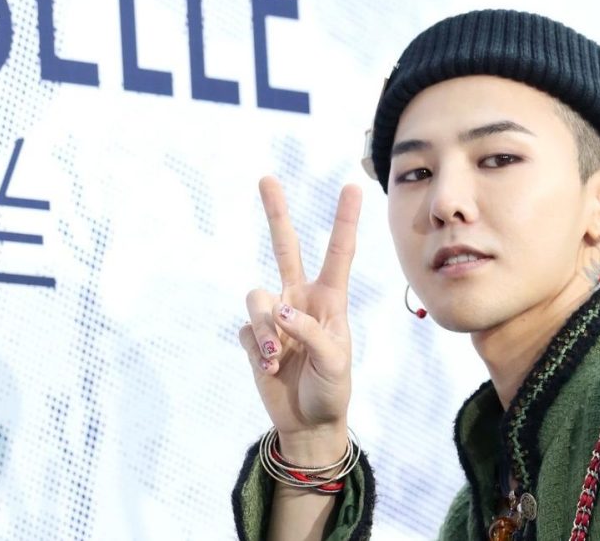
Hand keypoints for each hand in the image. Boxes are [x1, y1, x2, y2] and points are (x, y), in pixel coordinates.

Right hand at [239, 176, 361, 461]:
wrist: (308, 422)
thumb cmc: (332, 389)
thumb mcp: (334, 362)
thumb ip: (310, 332)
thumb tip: (280, 309)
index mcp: (330, 300)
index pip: (339, 253)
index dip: (345, 220)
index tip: (352, 185)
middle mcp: (301, 299)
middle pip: (285, 248)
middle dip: (276, 213)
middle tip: (267, 178)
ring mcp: (275, 317)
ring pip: (257, 298)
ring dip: (264, 326)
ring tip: (275, 357)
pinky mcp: (254, 337)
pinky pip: (247, 330)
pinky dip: (256, 348)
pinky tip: (269, 368)